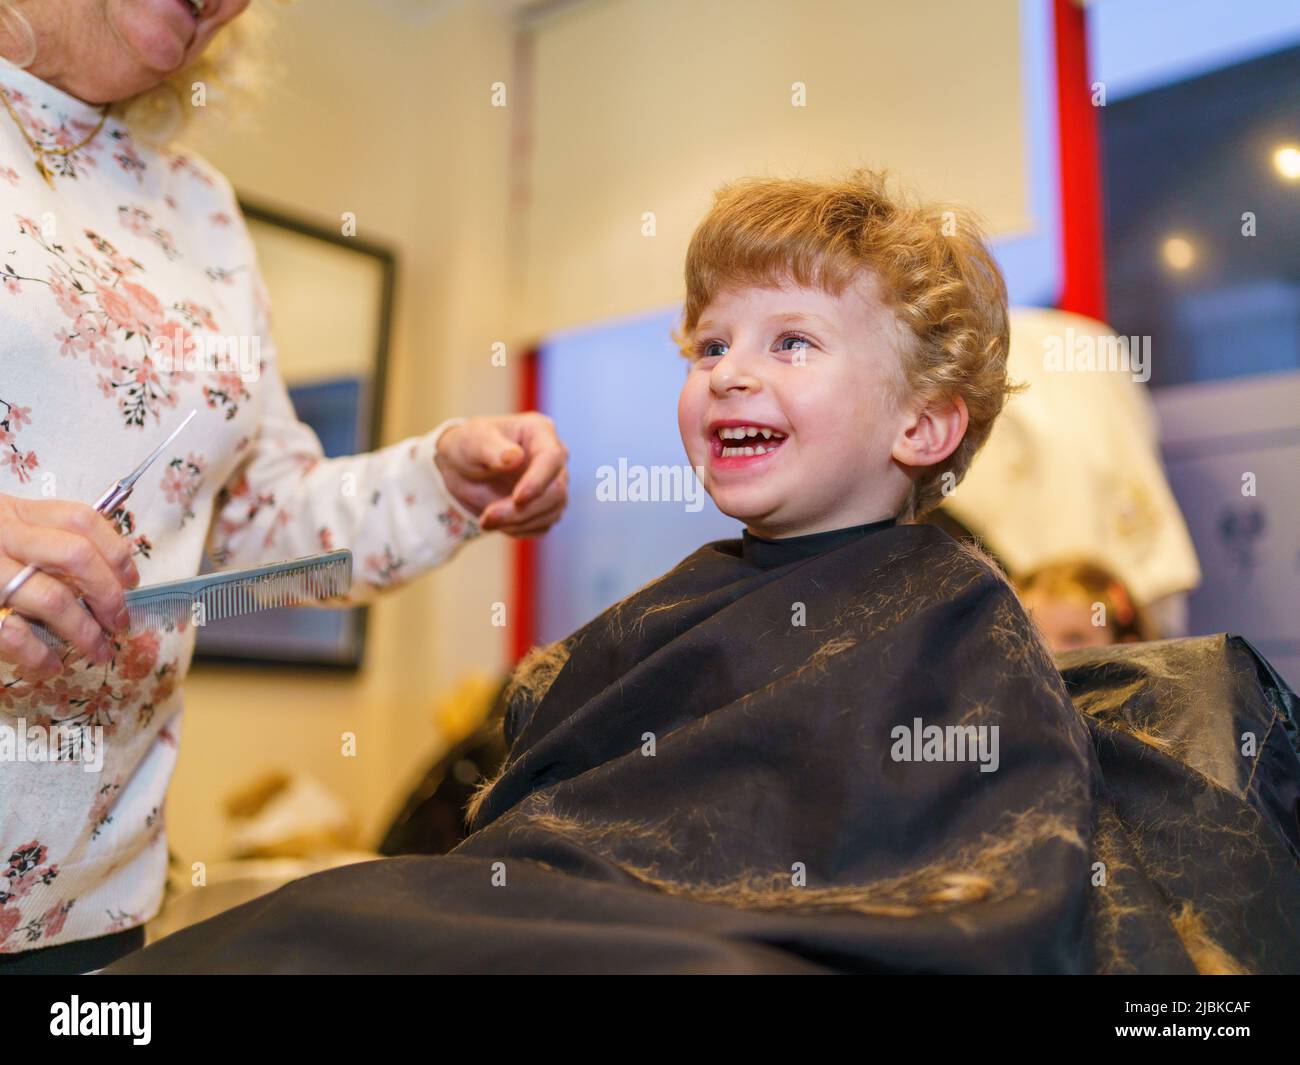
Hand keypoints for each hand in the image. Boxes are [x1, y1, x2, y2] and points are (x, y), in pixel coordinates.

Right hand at [0, 495, 140, 679]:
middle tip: (121, 621)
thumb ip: (43, 539)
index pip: (81, 519)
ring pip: (50, 598)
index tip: (131, 580)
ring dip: (85, 632)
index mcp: (14, 511)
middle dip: (108, 593)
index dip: (116, 551)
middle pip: (76, 556)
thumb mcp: (2, 526)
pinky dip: (38, 655)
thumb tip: (109, 574)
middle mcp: (0, 535)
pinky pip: (11, 633)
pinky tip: (51, 665)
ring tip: (98, 651)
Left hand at [434, 413, 568, 537]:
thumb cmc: (468, 445)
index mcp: (540, 432)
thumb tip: (515, 458)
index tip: (518, 499)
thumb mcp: (472, 441)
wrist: (461, 469)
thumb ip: (492, 448)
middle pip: (556, 491)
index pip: (552, 457)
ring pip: (551, 512)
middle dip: (522, 509)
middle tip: (487, 517)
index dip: (538, 481)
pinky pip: (542, 526)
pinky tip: (496, 522)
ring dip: (517, 522)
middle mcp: (553, 458)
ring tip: (485, 520)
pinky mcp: (547, 507)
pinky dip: (518, 529)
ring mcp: (553, 484)